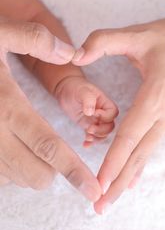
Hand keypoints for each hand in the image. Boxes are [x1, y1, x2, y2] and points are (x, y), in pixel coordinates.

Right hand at [0, 17, 101, 201]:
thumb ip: (36, 40)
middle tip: (60, 158)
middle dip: (54, 171)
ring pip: (12, 177)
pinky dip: (10, 169)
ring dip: (31, 170)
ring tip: (37, 151)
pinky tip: (14, 148)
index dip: (74, 170)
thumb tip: (71, 53)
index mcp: (7, 104)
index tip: (92, 189)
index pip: (48, 145)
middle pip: (33, 172)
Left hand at [55, 76, 117, 145]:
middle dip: (101, 130)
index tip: (94, 113)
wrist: (65, 89)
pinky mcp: (88, 125)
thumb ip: (88, 100)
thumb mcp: (83, 91)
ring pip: (103, 133)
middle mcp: (103, 113)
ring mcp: (96, 120)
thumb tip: (91, 113)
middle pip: (110, 126)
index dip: (105, 116)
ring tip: (87, 137)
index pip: (113, 113)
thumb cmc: (76, 87)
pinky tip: (85, 144)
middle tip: (89, 129)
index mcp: (105, 103)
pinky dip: (90, 142)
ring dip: (97, 138)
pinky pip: (93, 136)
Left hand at [72, 13, 164, 212]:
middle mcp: (164, 113)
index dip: (114, 160)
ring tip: (111, 198)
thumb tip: (77, 54)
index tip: (101, 183)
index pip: (131, 135)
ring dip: (128, 177)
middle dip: (118, 182)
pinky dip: (139, 164)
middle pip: (138, 154)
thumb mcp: (138, 34)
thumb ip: (104, 41)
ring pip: (146, 154)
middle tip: (100, 206)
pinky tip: (132, 177)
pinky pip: (152, 146)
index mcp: (155, 95)